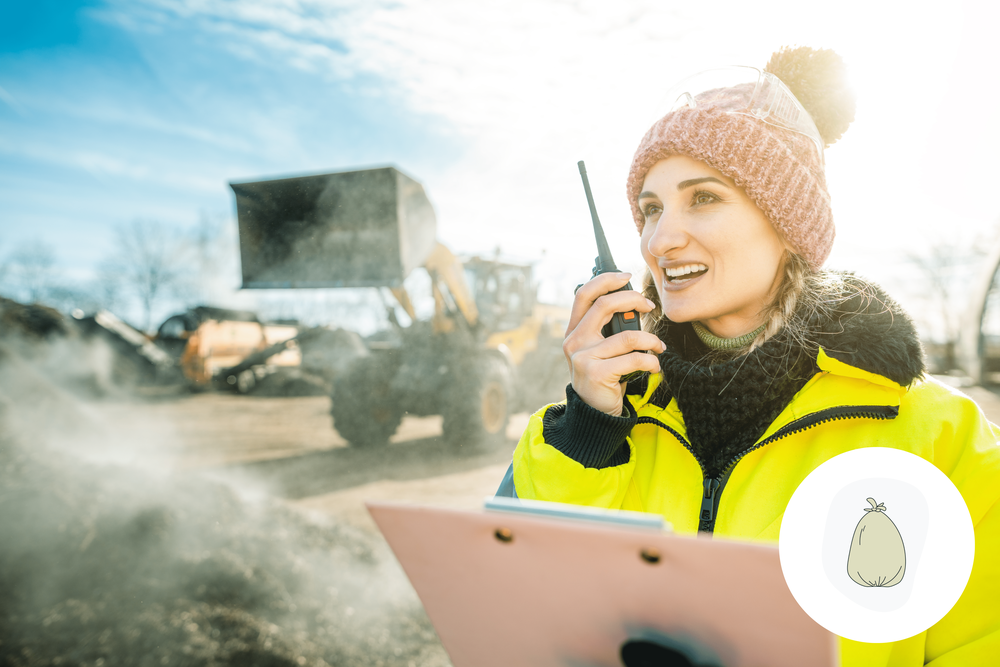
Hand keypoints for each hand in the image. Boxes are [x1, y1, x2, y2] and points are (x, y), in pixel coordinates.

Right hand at [563, 272, 664, 415]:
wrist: (595, 413)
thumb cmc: (604, 377)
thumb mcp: (601, 349)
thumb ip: (608, 328)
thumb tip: (634, 304)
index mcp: (574, 330)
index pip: (584, 294)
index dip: (605, 280)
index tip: (627, 276)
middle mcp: (574, 341)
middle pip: (605, 305)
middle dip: (633, 300)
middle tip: (650, 306)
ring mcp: (583, 357)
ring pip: (627, 336)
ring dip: (651, 340)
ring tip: (658, 347)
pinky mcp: (596, 373)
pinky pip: (634, 358)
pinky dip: (651, 361)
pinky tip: (654, 367)